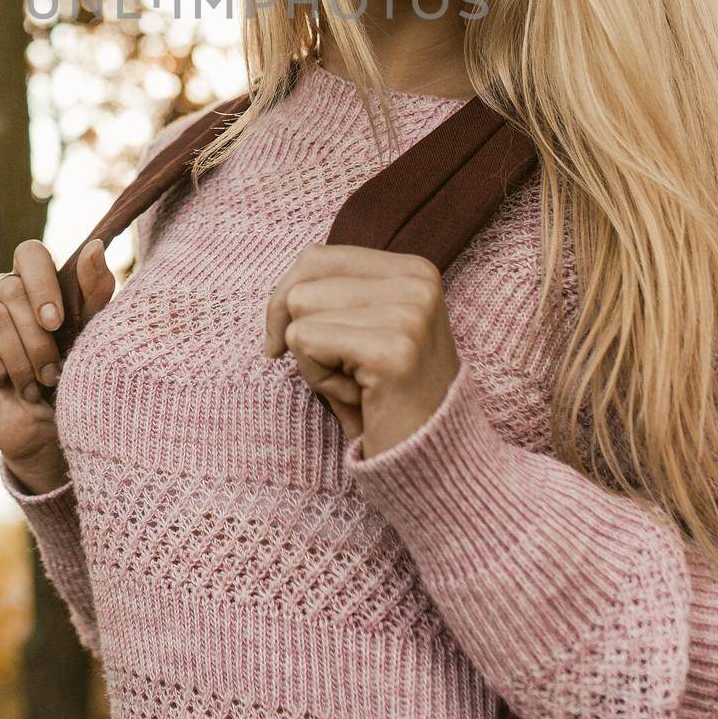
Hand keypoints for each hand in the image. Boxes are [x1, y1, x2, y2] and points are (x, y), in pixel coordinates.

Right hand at [0, 237, 115, 488]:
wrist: (49, 429)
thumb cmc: (73, 376)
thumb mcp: (90, 332)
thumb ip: (94, 291)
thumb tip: (95, 245)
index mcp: (35, 282)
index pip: (30, 253)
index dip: (42, 284)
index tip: (56, 323)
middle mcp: (1, 291)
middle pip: (12, 289)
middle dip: (36, 337)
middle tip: (50, 370)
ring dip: (19, 356)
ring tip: (33, 383)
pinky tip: (3, 381)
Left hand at [263, 245, 460, 458]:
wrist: (435, 461)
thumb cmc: (385, 396)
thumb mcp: (362, 330)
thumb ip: (330, 295)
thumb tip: (282, 295)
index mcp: (412, 269)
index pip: (315, 257)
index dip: (289, 301)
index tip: (295, 341)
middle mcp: (417, 282)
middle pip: (302, 283)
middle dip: (304, 334)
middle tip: (348, 371)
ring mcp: (409, 313)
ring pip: (299, 311)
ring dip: (313, 360)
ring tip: (357, 383)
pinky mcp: (392, 350)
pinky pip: (305, 342)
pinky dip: (318, 378)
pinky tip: (359, 396)